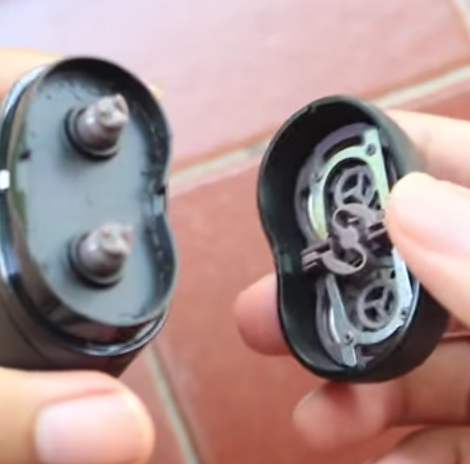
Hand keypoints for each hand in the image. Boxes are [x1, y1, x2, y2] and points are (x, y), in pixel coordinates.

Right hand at [235, 110, 469, 462]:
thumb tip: (409, 201)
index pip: (454, 168)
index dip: (384, 160)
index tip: (314, 181)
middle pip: (411, 271)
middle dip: (332, 296)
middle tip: (269, 312)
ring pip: (424, 359)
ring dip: (357, 387)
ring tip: (316, 414)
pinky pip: (452, 432)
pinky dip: (405, 449)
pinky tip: (376, 460)